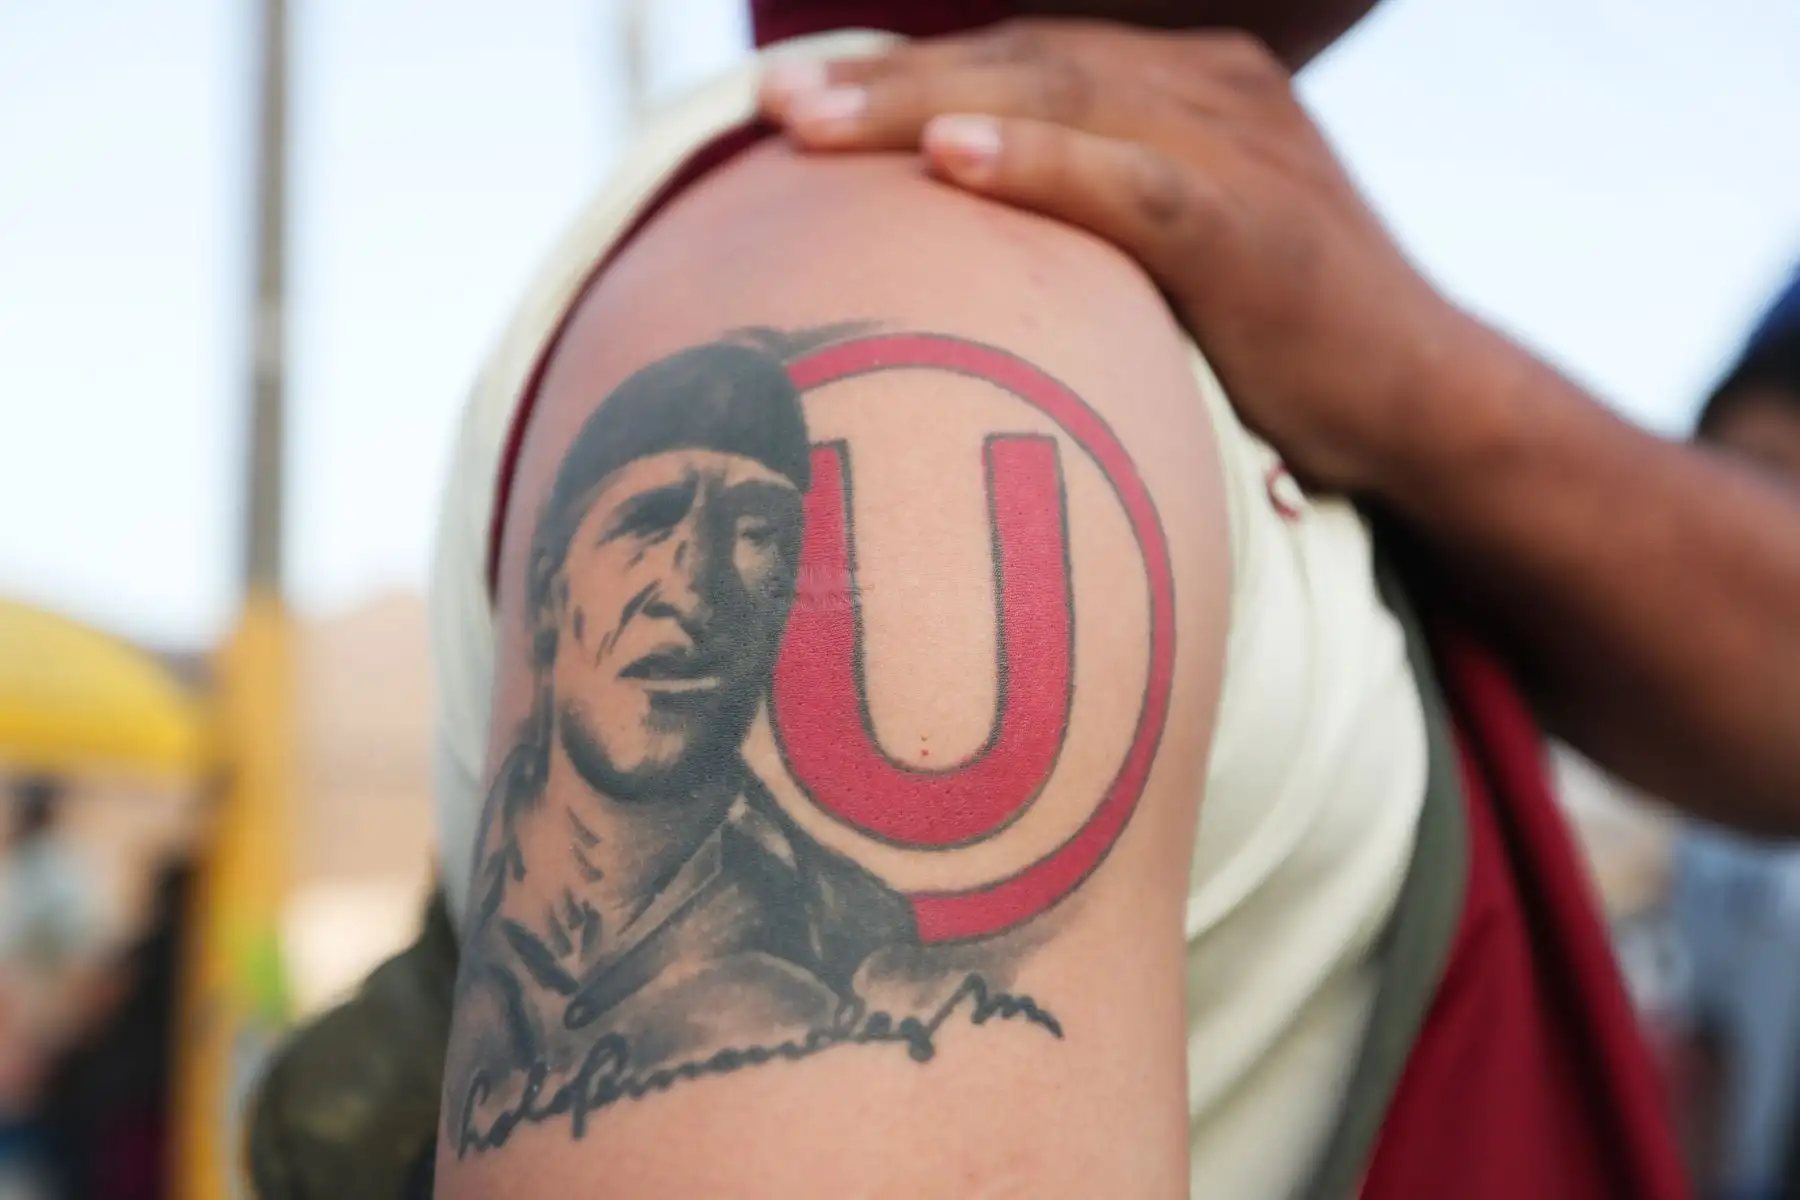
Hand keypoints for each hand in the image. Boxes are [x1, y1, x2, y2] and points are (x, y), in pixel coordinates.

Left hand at [760, 21, 1490, 494]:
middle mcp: (1208, 89)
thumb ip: (1089, 227)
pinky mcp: (1255, 226)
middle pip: (1021, 59)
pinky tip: (953, 162)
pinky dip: (1041, 164)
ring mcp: (1237, 147)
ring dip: (924, 106)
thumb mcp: (1176, 258)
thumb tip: (967, 255)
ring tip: (810, 124)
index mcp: (1183, 86)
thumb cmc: (1280, 343)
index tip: (794, 107)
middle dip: (888, 82)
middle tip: (774, 107)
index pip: (1023, 59)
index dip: (907, 79)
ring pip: (1060, 98)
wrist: (1427, 403)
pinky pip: (1134, 183)